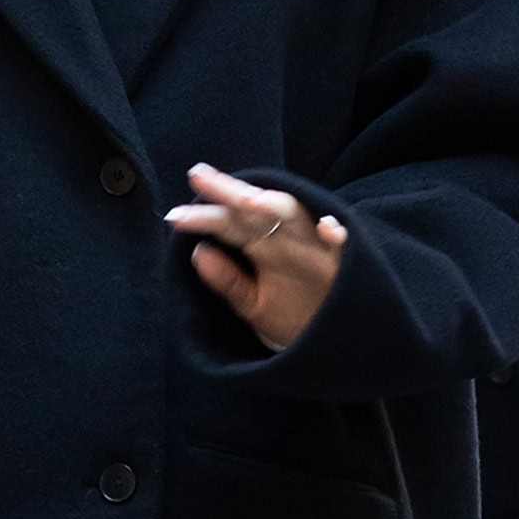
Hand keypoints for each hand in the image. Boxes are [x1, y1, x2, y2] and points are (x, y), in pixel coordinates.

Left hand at [165, 163, 347, 350]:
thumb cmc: (295, 318)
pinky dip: (335, 233)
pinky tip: (327, 228)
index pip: (228, 224)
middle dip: (227, 191)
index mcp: (262, 246)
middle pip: (253, 207)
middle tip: (198, 175)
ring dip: (274, 205)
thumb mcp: (254, 305)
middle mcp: (286, 238)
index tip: (173, 216)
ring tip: (249, 200)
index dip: (202, 218)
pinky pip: (342, 244)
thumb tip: (197, 252)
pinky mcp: (345, 262)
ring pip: (294, 216)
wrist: (337, 343)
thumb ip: (228, 282)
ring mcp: (315, 247)